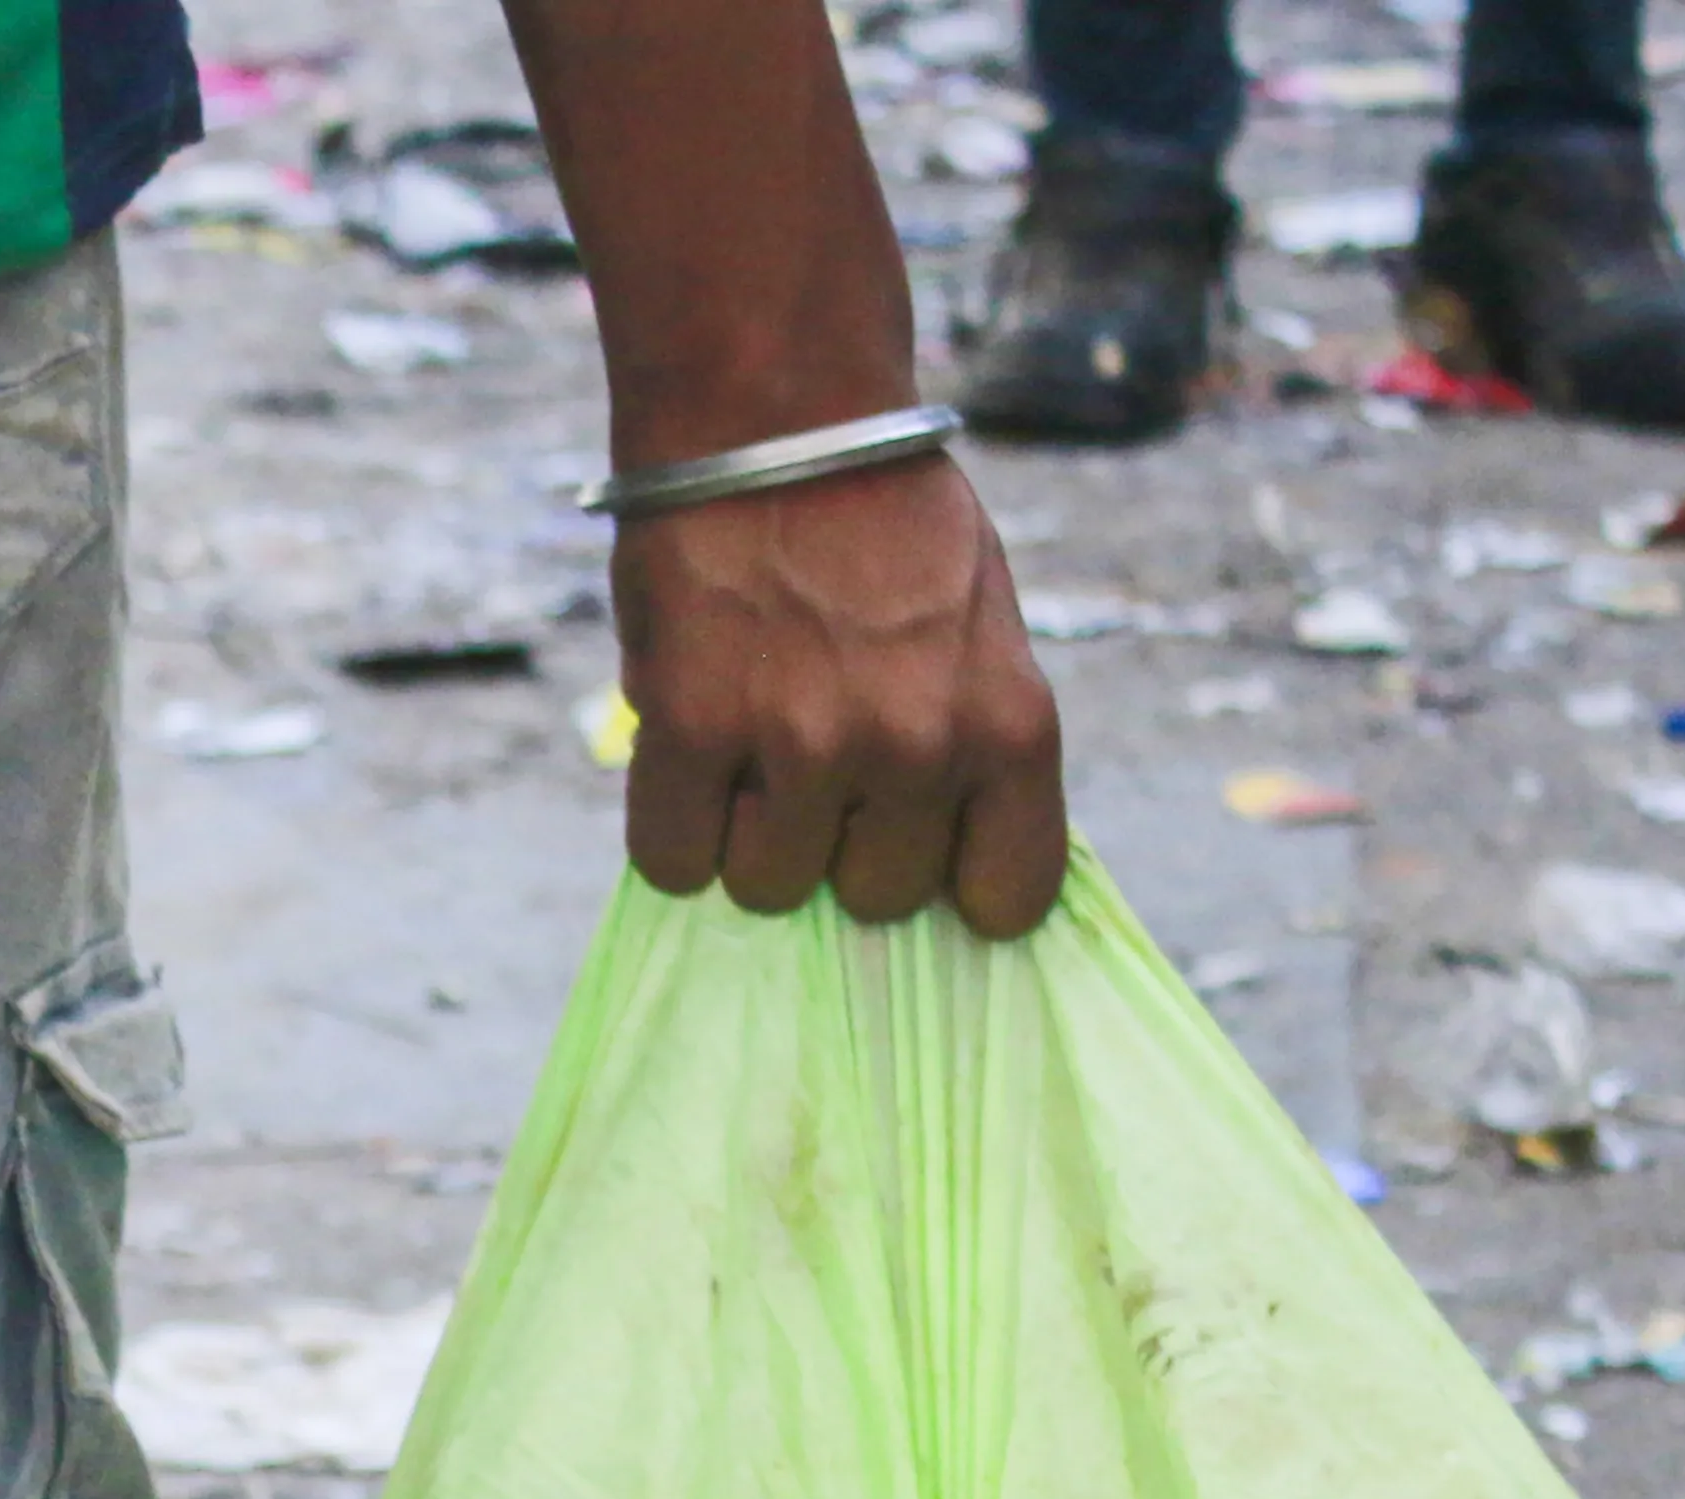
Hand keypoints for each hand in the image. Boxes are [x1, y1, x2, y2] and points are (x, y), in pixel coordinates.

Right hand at [612, 452, 1067, 938]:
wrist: (778, 412)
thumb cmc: (884, 517)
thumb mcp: (975, 628)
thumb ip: (961, 740)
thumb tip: (911, 855)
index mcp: (1009, 724)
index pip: (1007, 897)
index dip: (955, 881)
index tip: (923, 849)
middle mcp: (918, 748)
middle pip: (875, 898)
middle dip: (842, 846)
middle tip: (818, 761)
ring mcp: (805, 744)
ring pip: (769, 886)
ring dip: (751, 834)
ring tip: (749, 741)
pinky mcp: (696, 729)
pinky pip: (675, 861)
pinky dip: (675, 825)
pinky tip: (689, 755)